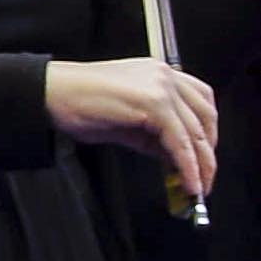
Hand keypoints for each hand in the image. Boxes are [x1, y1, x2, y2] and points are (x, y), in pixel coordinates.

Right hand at [45, 56, 221, 201]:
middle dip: (208, 152)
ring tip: (199, 187)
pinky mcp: (153, 104)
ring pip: (195, 131)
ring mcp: (161, 87)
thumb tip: (176, 159)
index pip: (201, 100)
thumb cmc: (80, 104)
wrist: (51, 94)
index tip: (206, 156)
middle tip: (206, 177)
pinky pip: (179, 141)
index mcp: (160, 74)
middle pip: (206, 116)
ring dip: (202, 164)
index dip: (208, 132)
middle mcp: (165, 75)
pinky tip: (189, 182)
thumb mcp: (128, 122)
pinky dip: (188, 166)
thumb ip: (155, 136)